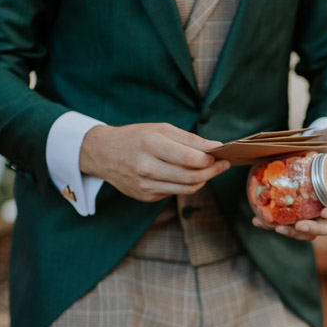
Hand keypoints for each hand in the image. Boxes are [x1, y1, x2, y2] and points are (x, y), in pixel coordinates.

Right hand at [80, 123, 229, 201]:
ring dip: (203, 180)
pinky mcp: (145, 196)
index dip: (210, 159)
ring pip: (186, 189)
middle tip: (222, 164)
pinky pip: (174, 192)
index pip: (190, 159)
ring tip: (210, 170)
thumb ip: (189, 139)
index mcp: (151, 145)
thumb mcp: (160, 129)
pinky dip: (187, 185)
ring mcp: (145, 186)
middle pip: (191, 177)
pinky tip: (189, 175)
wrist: (103, 154)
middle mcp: (147, 168)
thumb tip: (215, 146)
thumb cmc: (135, 137)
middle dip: (212, 171)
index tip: (220, 154)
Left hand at [251, 108, 326, 240]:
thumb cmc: (326, 149)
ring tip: (277, 228)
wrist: (312, 157)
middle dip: (314, 229)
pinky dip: (272, 225)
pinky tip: (258, 221)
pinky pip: (289, 226)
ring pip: (309, 231)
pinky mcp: (298, 216)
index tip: (325, 213)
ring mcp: (314, 214)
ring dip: (294, 234)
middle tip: (299, 226)